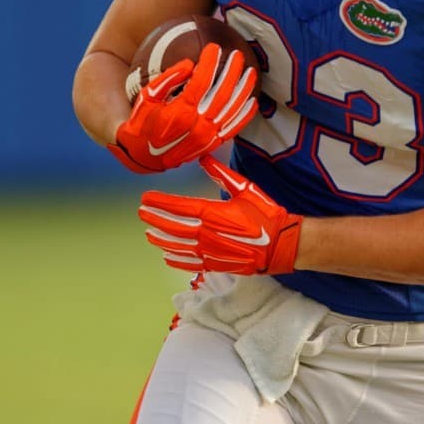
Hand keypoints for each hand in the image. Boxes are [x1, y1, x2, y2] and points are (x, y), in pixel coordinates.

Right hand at [108, 44, 257, 173]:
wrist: (145, 156)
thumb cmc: (143, 122)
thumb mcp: (146, 98)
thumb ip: (166, 80)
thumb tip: (188, 63)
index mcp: (180, 112)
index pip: (202, 81)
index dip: (210, 62)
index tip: (214, 47)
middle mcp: (198, 125)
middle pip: (222, 92)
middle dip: (232, 70)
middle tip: (237, 54)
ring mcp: (208, 136)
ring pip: (233, 108)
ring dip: (244, 88)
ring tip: (251, 71)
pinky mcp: (213, 144)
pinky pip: (234, 127)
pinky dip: (245, 114)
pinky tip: (252, 100)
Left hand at [138, 154, 302, 274]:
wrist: (282, 244)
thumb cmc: (266, 214)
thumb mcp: (246, 189)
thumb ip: (222, 174)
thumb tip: (205, 159)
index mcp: (214, 213)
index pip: (179, 207)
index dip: (160, 203)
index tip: (146, 198)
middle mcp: (208, 233)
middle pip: (173, 227)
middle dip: (155, 219)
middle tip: (142, 213)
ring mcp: (211, 251)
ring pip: (178, 246)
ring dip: (162, 239)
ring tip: (149, 234)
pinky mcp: (218, 264)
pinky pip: (191, 263)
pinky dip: (177, 260)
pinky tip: (167, 256)